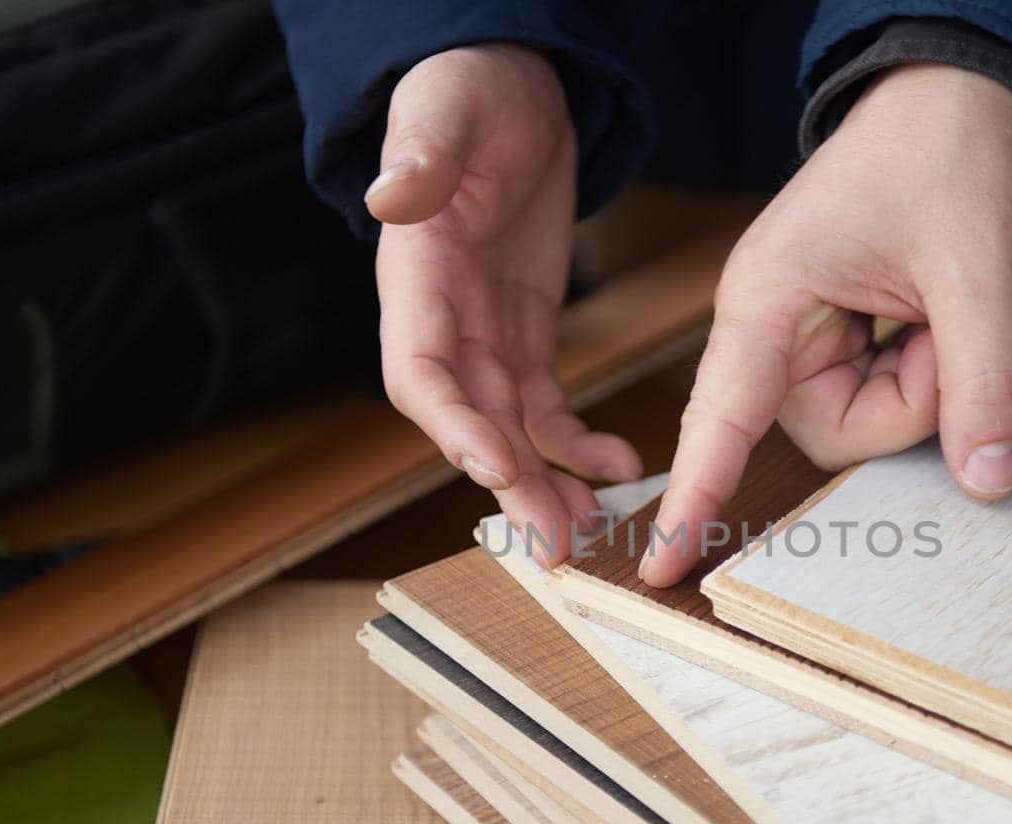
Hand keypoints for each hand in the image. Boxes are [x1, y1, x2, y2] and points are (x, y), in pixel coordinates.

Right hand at [369, 46, 640, 565]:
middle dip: (508, 486)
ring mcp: (483, 333)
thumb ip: (421, 154)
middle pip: (468, 422)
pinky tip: (620, 468)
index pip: (418, 369)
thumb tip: (390, 197)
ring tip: (588, 532)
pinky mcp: (523, 334)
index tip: (494, 468)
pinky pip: (547, 406)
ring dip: (544, 485)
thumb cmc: (467, 93)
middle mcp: (442, 319)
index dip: (451, 424)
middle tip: (554, 544)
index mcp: (414, 276)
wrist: (506, 90)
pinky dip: (579, 443)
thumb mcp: (443, 108)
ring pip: (508, 430)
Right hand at [640, 64, 1011, 585]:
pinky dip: (925, 373)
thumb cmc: (944, 155)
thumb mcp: (976, 268)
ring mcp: (806, 336)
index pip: (721, 417)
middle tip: (948, 326)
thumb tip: (989, 482)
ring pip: (863, 426)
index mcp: (767, 299)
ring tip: (941, 304)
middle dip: (907, 401)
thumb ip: (983, 379)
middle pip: (830, 435)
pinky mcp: (840, 341)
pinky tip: (932, 314)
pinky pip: (882, 401)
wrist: (958, 98)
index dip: (697, 495)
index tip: (663, 567)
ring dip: (923, 384)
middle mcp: (772, 326)